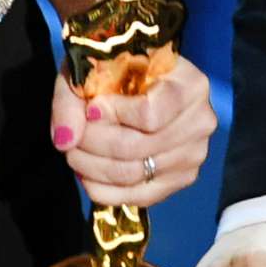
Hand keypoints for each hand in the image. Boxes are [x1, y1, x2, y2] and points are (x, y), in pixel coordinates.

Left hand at [51, 57, 215, 209]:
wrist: (144, 80)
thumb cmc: (120, 70)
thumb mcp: (91, 70)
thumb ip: (72, 100)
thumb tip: (65, 140)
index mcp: (190, 84)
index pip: (149, 114)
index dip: (112, 115)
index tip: (90, 109)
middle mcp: (200, 121)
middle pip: (136, 148)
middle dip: (92, 145)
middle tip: (72, 139)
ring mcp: (194, 155)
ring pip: (133, 175)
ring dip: (92, 168)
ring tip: (75, 153)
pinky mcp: (182, 179)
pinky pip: (139, 197)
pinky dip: (104, 190)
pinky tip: (88, 176)